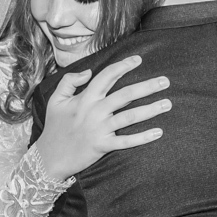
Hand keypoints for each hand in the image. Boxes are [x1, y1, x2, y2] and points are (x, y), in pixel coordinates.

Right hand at [36, 56, 170, 181]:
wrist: (49, 157)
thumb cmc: (55, 127)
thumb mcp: (55, 100)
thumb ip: (69, 81)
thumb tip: (88, 72)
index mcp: (85, 98)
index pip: (107, 76)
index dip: (123, 66)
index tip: (138, 60)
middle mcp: (94, 111)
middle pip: (125, 94)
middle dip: (147, 86)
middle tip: (165, 81)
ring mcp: (100, 129)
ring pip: (130, 116)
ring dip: (151, 109)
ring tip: (167, 104)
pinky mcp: (103, 145)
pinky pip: (126, 141)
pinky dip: (143, 137)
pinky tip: (158, 132)